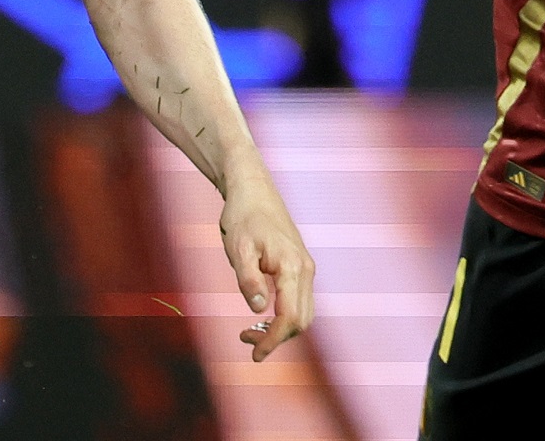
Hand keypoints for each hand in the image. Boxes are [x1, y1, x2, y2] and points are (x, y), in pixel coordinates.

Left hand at [220, 170, 314, 361]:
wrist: (253, 190)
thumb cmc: (243, 217)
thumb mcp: (238, 249)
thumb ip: (248, 279)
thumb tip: (257, 309)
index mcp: (293, 267)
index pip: (291, 317)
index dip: (273, 340)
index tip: (254, 354)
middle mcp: (306, 269)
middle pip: (302, 320)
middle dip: (277, 338)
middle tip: (246, 341)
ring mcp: (305, 267)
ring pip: (303, 312)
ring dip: (281, 329)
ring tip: (250, 331)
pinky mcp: (300, 265)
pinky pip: (298, 299)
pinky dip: (283, 315)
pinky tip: (261, 315)